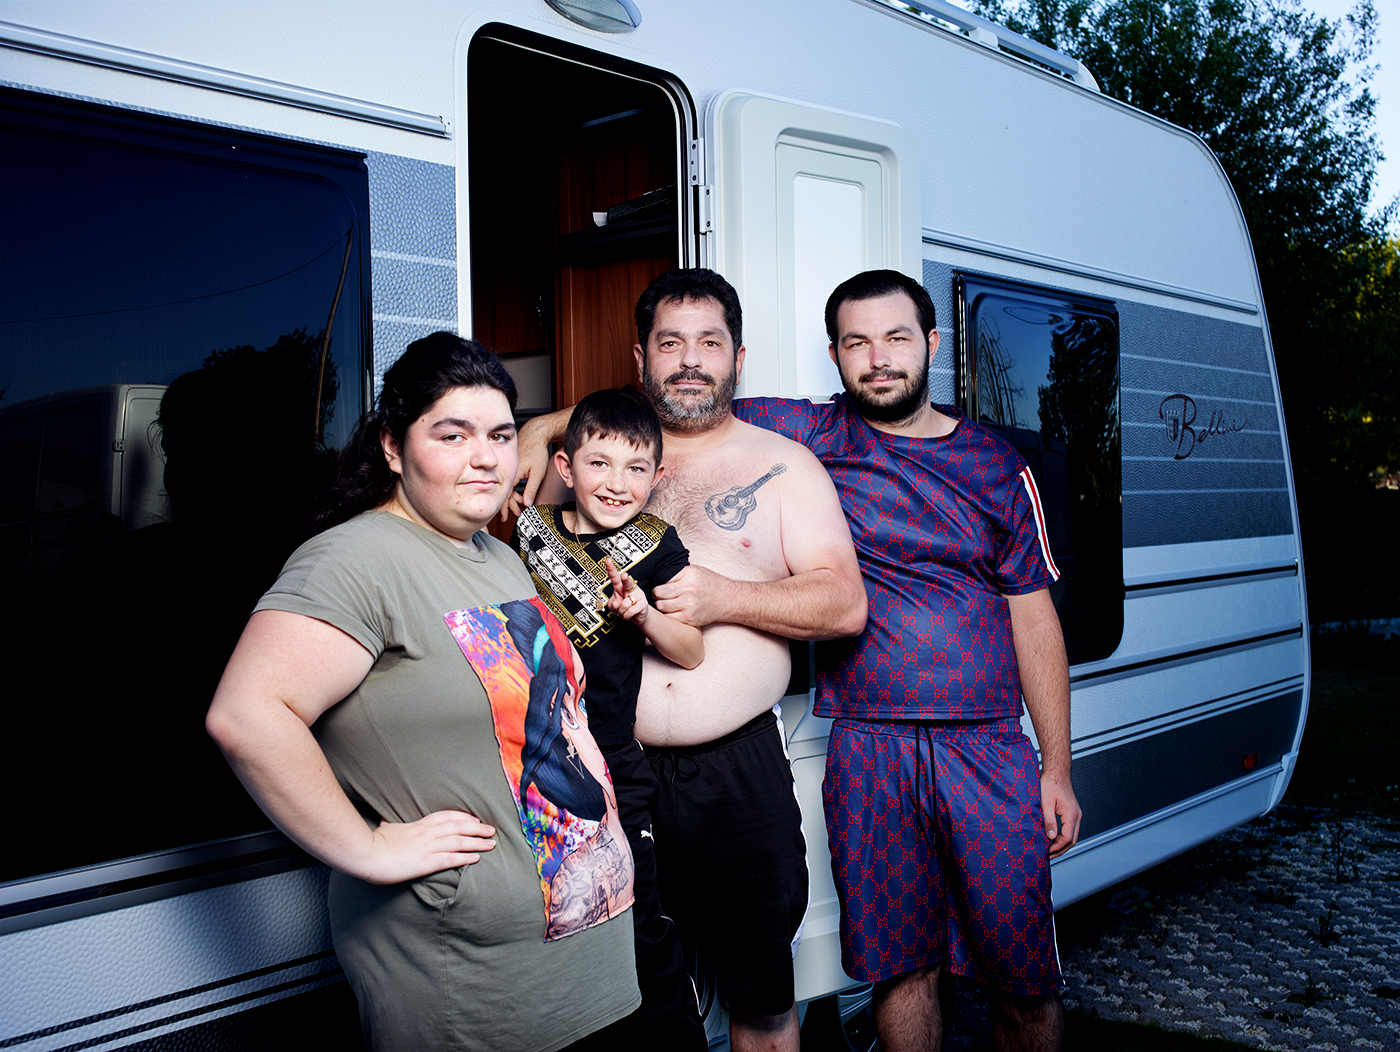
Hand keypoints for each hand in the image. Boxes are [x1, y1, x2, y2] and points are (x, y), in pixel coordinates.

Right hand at [356, 809, 496, 884]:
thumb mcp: (386, 829)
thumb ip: (391, 826)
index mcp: (419, 825)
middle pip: (459, 827)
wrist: (367, 853)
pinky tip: (476, 858)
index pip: (446, 816)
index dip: (463, 818)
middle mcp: (427, 833)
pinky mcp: (427, 862)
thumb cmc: (373, 842)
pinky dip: (466, 857)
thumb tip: (386, 822)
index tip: (474, 819)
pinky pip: (452, 858)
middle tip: (491, 830)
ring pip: (460, 841)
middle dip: (477, 828)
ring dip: (478, 842)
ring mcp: (428, 846)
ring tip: (491, 844)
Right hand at [504, 416, 555, 519]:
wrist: (535, 434)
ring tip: (520, 506)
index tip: (505, 517)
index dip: (505, 508)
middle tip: (516, 515)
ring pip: (507, 488)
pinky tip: (519, 495)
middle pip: (504, 494)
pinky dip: (514, 490)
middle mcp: (507, 472)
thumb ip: (531, 489)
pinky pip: (509, 482)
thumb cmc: (537, 450)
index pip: (505, 496)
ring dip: (513, 499)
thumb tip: (527, 503)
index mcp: (511, 474)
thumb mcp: (537, 472)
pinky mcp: (511, 467)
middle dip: (510, 506)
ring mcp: (508, 469)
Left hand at [603, 557, 650, 624]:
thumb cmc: (624, 608)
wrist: (637, 616)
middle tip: (624, 576)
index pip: (615, 576)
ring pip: (625, 604)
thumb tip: (616, 603)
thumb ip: (611, 604)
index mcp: (620, 586)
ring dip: (621, 612)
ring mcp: (638, 594)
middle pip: (627, 582)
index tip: (607, 560)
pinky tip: (628, 614)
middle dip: (625, 579)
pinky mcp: (643, 603)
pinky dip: (626, 616)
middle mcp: (630, 588)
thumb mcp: (613, 606)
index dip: (611, 568)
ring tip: (623, 612)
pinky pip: (630, 611)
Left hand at [651, 564, 731, 627]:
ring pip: (661, 606)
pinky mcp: (690, 618)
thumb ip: (678, 573)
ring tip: (666, 604)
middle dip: (656, 594)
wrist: (728, 599)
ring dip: (661, 605)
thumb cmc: (710, 584)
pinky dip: (668, 615)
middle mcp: (688, 589)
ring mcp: (689, 605)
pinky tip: (673, 612)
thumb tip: (658, 575)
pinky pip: (669, 617)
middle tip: (660, 596)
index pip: (662, 579)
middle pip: (658, 593)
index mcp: (689, 574)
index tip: (661, 586)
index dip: (659, 583)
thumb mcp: (695, 571)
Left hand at [1039, 770, 1080, 857]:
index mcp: (1071, 814)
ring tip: (1048, 850)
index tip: (1046, 852)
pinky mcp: (1072, 812)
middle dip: (1060, 850)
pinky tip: (1052, 839)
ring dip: (1061, 844)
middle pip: (1071, 840)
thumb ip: (1048, 820)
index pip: (1067, 838)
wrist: (1056, 771)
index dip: (1056, 848)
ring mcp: (1076, 814)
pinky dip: (1062, 837)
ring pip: (1071, 836)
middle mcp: (1077, 816)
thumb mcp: (1045, 802)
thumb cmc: (1050, 783)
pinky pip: (1069, 829)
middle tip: (1047, 856)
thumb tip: (1050, 837)